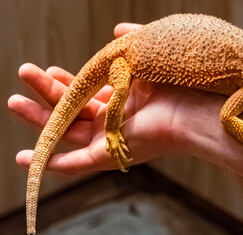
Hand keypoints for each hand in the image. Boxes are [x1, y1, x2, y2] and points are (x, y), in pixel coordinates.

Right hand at [7, 23, 177, 173]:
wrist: (192, 107)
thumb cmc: (175, 81)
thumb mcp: (144, 54)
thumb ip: (130, 41)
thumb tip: (116, 29)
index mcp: (123, 98)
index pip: (87, 91)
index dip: (67, 79)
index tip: (51, 68)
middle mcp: (115, 119)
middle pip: (72, 108)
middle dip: (47, 91)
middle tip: (25, 72)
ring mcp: (110, 138)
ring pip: (66, 131)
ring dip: (38, 118)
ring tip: (14, 100)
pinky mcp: (108, 155)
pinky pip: (74, 164)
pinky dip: (49, 162)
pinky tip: (24, 158)